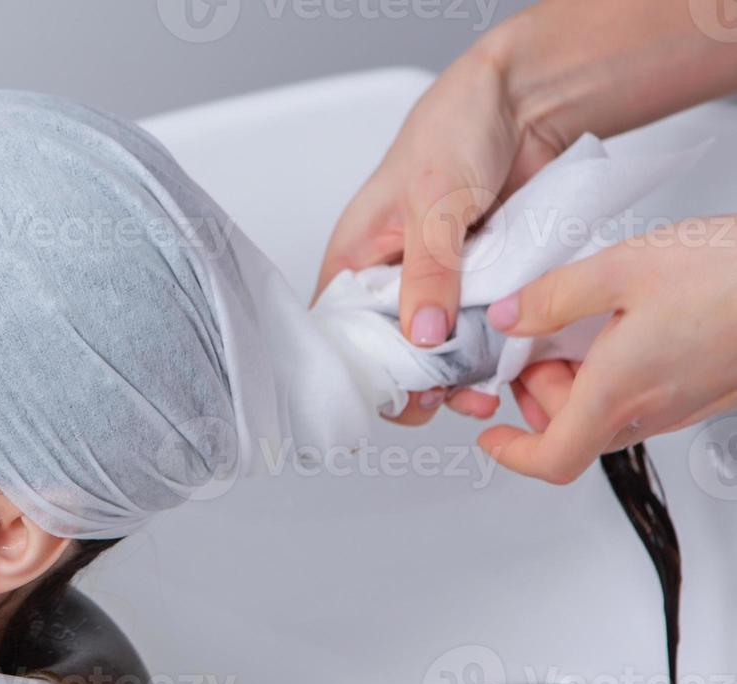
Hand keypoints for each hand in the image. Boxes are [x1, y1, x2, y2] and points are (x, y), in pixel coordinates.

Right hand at [314, 42, 564, 424]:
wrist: (525, 102)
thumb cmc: (454, 129)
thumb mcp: (434, 202)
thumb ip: (430, 271)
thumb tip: (424, 334)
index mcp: (356, 259)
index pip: (342, 334)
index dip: (362, 370)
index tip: (395, 394)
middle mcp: (392, 279)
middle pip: (393, 353)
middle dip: (418, 383)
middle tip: (445, 397)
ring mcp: (439, 286)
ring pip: (442, 351)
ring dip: (462, 376)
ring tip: (483, 392)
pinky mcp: (481, 286)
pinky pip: (483, 332)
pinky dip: (495, 352)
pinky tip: (508, 366)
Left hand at [479, 215, 736, 482]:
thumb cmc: (733, 273)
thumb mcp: (622, 268)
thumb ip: (553, 297)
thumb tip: (510, 317)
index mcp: (619, 393)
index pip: (552, 460)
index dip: (512, 454)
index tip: (491, 433)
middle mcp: (653, 411)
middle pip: (572, 436)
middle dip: (539, 400)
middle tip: (532, 349)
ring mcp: (685, 404)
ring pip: (608, 418)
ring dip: (577, 388)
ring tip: (575, 331)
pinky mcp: (707, 389)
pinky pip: (645, 400)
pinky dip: (615, 376)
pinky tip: (620, 328)